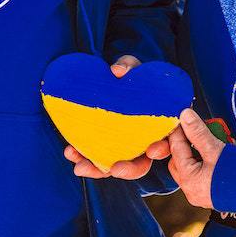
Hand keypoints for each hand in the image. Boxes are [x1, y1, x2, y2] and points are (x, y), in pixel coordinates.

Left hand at [61, 55, 170, 179]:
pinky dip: (83, 158)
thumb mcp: (134, 68)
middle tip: (114, 169)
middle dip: (128, 170)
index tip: (152, 151)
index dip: (161, 150)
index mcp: (158, 126)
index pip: (165, 143)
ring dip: (98, 170)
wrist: (113, 81)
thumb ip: (129, 66)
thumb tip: (117, 71)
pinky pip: (95, 158)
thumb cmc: (131, 77)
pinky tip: (70, 152)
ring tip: (80, 167)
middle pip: (141, 165)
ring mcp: (123, 148)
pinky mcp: (104, 147)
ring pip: (114, 168)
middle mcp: (142, 142)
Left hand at [167, 107, 224, 208]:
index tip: (183, 117)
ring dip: (196, 151)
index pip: (176, 149)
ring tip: (208, 138)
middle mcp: (192, 190)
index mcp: (189, 181)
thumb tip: (185, 116)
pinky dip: (205, 160)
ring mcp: (202, 193)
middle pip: (180, 160)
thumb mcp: (217, 149)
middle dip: (185, 143)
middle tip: (194, 128)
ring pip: (191, 166)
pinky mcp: (213, 192)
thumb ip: (199, 132)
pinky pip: (202, 172)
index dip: (179, 131)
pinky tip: (215, 150)